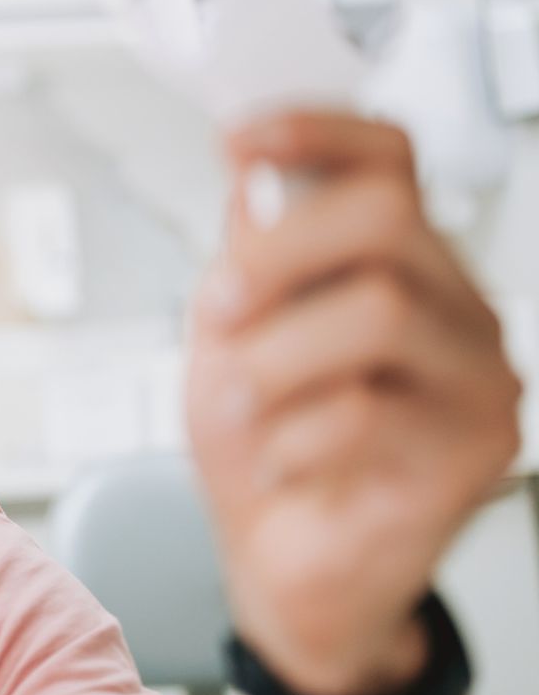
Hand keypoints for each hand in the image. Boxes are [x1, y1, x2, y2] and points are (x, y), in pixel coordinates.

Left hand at [188, 112, 520, 694]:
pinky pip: (368, 413)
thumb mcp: (232, 333)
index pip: (388, 157)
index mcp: (398, 260)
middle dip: (277, 255)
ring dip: (274, 360)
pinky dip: (291, 438)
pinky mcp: (476, 452)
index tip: (235, 141)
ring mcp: (476, 377)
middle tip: (218, 309)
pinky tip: (284, 464)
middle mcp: (454, 306)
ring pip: (377, 314)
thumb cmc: (265, 441)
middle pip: (385, 219)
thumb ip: (248, 255)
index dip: (315, 130)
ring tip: (242, 404)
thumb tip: (251, 170)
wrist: (283, 564)